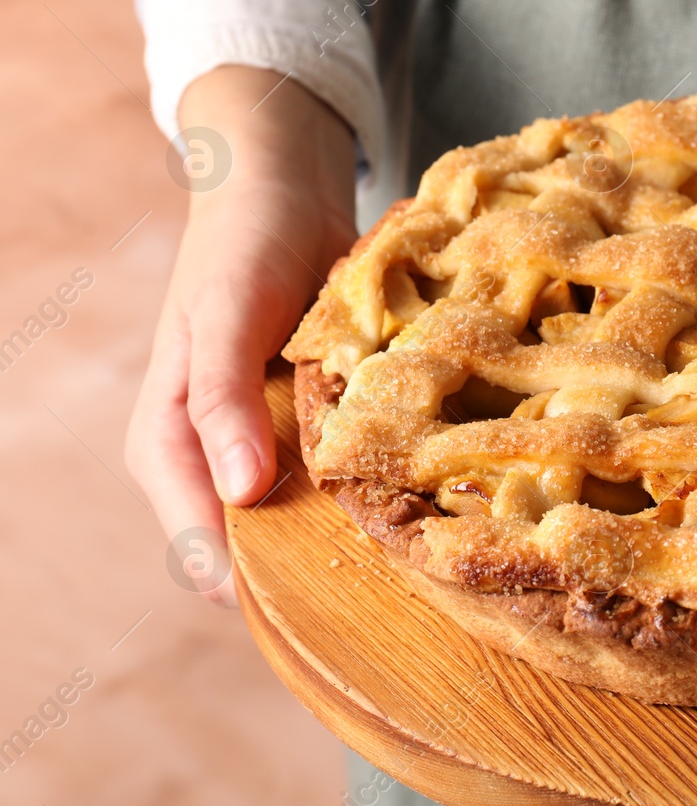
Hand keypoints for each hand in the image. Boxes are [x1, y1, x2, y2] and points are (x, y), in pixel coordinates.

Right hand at [127, 66, 356, 604]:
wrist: (285, 192)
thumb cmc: (241, 249)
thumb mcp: (223, 318)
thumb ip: (222, 402)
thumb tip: (239, 495)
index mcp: (171, 442)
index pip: (197, 541)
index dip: (248, 581)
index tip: (310, 612)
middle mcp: (216, 455)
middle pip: (252, 545)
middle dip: (302, 574)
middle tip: (372, 605)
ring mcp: (267, 442)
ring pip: (300, 519)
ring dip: (342, 540)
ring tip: (401, 571)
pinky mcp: (312, 424)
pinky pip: (336, 478)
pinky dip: (367, 494)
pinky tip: (417, 511)